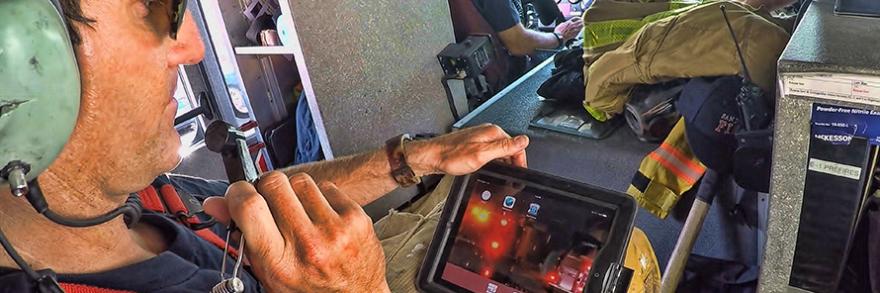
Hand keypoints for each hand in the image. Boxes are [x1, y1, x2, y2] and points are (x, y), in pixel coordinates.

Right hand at [213, 172, 389, 292]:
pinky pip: (327, 187)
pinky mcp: (356, 218)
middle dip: (266, 188)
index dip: (238, 192)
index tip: (239, 194)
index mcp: (279, 262)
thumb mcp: (268, 271)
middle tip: (271, 205)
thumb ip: (241, 236)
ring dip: (294, 192)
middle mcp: (308, 245)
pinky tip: (321, 218)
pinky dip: (319, 197)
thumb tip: (215, 203)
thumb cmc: (307, 287)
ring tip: (299, 215)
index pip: (249, 206)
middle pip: (274, 183)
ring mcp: (335, 230)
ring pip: (300, 180)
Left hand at [405, 124, 528, 176]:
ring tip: (499, 175)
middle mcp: (487, 133)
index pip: (517, 144)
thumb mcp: (482, 154)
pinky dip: (492, 162)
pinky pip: (489, 153)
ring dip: (501, 163)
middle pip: (508, 148)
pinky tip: (486, 169)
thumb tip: (523, 140)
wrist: (432, 156)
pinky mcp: (473, 144)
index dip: (520, 160)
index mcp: (493, 132)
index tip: (520, 172)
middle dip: (512, 163)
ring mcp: (480, 138)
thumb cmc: (452, 156)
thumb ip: (504, 147)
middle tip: (510, 178)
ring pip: (499, 151)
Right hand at [554, 17, 582, 41]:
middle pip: (579, 21)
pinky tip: (582, 29)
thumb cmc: (558, 32)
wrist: (559, 37)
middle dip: (582, 21)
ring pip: (580, 26)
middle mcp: (572, 25)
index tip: (580, 18)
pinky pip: (580, 30)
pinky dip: (581, 29)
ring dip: (583, 25)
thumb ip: (563, 24)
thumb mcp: (559, 26)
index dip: (578, 18)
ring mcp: (574, 29)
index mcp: (568, 22)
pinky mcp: (575, 34)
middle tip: (584, 21)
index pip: (575, 18)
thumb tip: (563, 23)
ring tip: (584, 24)